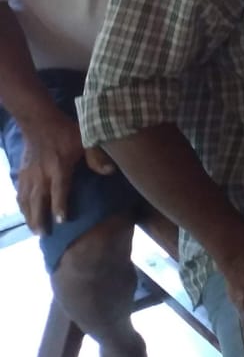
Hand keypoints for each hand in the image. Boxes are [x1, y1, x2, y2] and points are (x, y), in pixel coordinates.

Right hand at [15, 108, 116, 232]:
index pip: (59, 190)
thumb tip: (110, 172)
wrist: (39, 121)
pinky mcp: (22, 172)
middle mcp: (41, 174)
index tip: (61, 221)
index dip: (60, 206)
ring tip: (34, 230)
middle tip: (43, 235)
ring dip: (29, 216)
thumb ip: (97, 156)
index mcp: (59, 167)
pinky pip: (20, 192)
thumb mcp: (87, 138)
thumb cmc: (67, 131)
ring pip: (27, 199)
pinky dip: (21, 205)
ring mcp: (29, 174)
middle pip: (39, 200)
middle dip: (40, 218)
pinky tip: (24, 213)